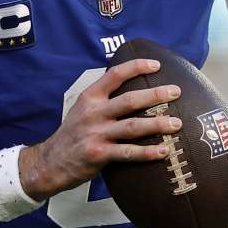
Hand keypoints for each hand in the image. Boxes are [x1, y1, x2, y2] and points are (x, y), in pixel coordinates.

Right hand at [21, 58, 180, 200]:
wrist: (50, 162)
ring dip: (157, 124)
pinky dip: (147, 152)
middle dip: (155, 95)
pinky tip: (163, 151)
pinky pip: (128, 153)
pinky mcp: (99, 154)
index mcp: (90, 97)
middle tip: (176, 92)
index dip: (136, 67)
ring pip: (132, 126)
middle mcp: (93, 113)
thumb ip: (103, 99)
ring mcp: (96, 134)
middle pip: (130, 100)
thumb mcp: (82, 109)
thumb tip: (134, 90)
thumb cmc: (73, 134)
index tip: (156, 65)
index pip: (115, 75)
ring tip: (177, 124)